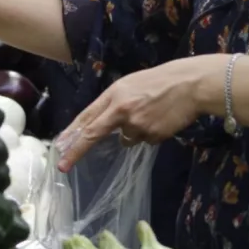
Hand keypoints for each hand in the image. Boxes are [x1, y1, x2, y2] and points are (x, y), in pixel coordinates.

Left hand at [54, 59, 210, 170]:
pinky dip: (149, 133)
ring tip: (150, 114)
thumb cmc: (159, 81)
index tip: (58, 147)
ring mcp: (137, 125)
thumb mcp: (130, 85)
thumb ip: (114, 104)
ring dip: (133, 131)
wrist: (190, 85)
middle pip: (93, 134)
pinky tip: (160, 120)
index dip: (71, 134)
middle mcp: (121, 110)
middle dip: (76, 152)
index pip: (87, 118)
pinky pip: (144, 140)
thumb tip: (102, 128)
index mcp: (114, 95)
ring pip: (126, 138)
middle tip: (62, 166)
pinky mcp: (152, 136)